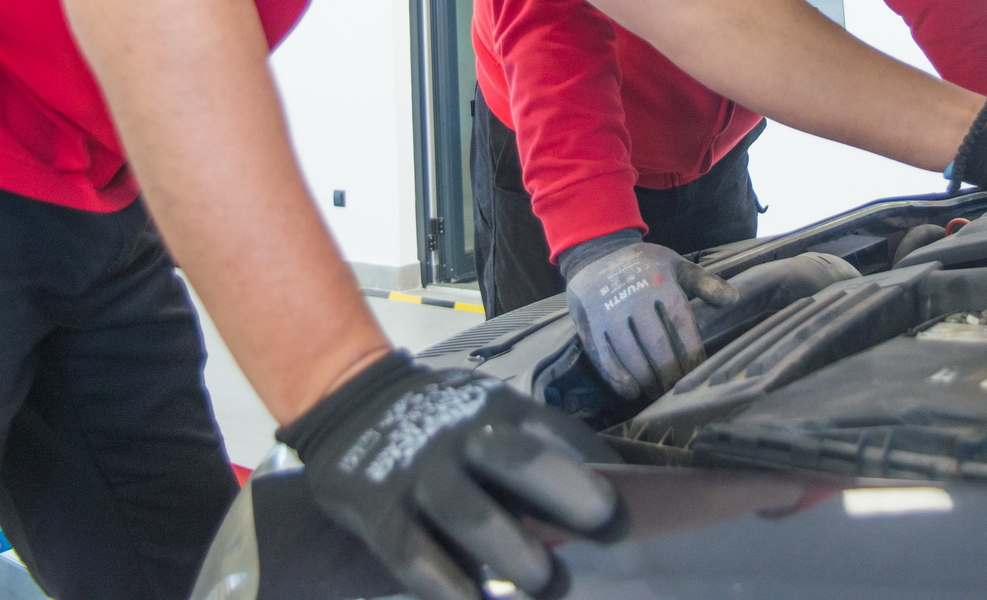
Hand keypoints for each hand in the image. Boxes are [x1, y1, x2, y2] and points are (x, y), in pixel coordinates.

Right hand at [279, 351, 622, 599]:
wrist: (350, 406)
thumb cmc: (447, 426)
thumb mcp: (492, 416)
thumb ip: (543, 447)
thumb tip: (623, 483)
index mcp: (501, 411)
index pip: (560, 433)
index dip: (598, 464)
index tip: (636, 500)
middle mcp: (465, 437)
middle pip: (518, 459)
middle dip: (564, 489)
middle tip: (604, 522)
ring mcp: (422, 475)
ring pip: (469, 514)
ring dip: (510, 549)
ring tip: (544, 582)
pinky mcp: (382, 513)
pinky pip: (417, 557)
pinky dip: (449, 589)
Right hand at [560, 231, 738, 399]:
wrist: (597, 251)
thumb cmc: (644, 264)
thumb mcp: (676, 265)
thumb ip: (705, 283)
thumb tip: (734, 299)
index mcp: (660, 284)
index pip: (681, 325)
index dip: (692, 352)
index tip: (699, 371)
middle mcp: (635, 299)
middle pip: (657, 345)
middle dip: (671, 372)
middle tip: (678, 389)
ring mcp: (610, 313)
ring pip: (631, 355)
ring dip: (647, 379)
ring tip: (659, 393)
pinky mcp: (591, 324)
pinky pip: (604, 356)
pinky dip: (618, 378)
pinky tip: (632, 391)